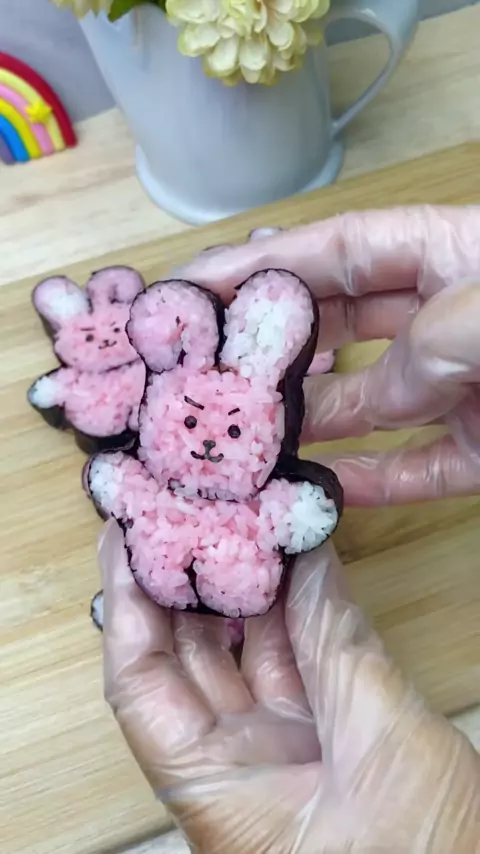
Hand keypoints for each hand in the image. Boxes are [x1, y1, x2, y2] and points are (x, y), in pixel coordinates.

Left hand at [100, 520, 479, 852]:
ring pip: (241, 652)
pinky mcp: (322, 738)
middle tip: (185, 509)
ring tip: (236, 518)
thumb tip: (307, 557)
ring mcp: (278, 747)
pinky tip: (296, 559)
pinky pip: (293, 661)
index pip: (139, 680)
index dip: (126, 603)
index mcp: (211, 784)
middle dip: (182, 581)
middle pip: (184, 657)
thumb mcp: (378, 743)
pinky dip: (293, 611)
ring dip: (240, 589)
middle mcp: (232, 762)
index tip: (126, 534)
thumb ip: (337, 645)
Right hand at [179, 206, 479, 504]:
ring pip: (368, 405)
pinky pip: (416, 471)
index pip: (338, 250)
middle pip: (341, 323)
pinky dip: (369, 485)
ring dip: (306, 421)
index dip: (264, 266)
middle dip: (275, 342)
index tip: (194, 287)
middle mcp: (444, 319)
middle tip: (205, 366)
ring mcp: (461, 388)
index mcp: (451, 254)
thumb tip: (383, 398)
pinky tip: (316, 493)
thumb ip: (424, 346)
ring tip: (240, 435)